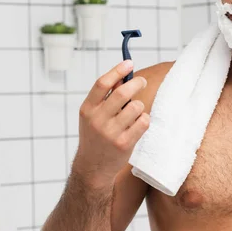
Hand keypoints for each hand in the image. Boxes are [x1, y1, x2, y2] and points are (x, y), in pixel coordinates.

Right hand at [71, 60, 149, 188]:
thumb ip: (105, 96)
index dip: (117, 70)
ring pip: (136, 107)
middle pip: (123, 92)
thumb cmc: (95, 135)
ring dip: (140, 106)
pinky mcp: (124, 143)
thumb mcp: (92, 115)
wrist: (93, 166)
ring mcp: (111, 133)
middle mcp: (97, 120)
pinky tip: (138, 124)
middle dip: (137, 83)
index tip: (129, 63)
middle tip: (142, 82)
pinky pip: (143, 122)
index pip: (102, 83)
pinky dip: (144, 119)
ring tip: (135, 112)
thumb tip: (123, 75)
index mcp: (87, 109)